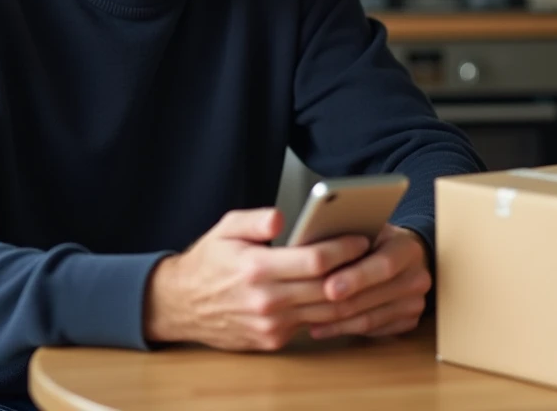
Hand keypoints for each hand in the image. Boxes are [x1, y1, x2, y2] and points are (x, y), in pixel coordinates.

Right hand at [144, 208, 370, 350]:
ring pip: (326, 312)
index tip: (361, 238)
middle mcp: (266, 300)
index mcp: (257, 268)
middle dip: (356, 272)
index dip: (344, 249)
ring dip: (351, 295)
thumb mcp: (225, 228)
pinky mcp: (273, 340)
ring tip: (367, 274)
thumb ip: (256, 220)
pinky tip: (342, 294)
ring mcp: (271, 325)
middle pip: (328, 289)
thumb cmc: (207, 263)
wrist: (181, 306)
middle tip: (374, 255)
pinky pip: (311, 325)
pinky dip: (330, 311)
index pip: (316, 261)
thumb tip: (280, 217)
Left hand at [308, 224, 430, 339]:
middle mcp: (418, 277)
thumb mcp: (364, 228)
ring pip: (370, 319)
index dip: (356, 278)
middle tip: (307, 309)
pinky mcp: (408, 322)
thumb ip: (345, 237)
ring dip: (336, 322)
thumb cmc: (374, 239)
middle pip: (374, 297)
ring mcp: (415, 303)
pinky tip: (323, 326)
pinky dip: (345, 330)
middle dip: (338, 305)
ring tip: (306, 319)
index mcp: (407, 248)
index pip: (384, 266)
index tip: (328, 287)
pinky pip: (372, 331)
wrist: (403, 256)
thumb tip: (307, 248)